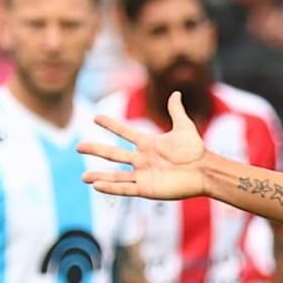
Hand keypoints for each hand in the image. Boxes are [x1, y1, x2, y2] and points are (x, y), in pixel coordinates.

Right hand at [82, 93, 207, 201]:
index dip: (111, 125)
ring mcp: (143, 175)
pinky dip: (111, 188)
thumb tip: (176, 93)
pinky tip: (97, 186)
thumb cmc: (196, 150)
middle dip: (96, 150)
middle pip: (114, 154)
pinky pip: (125, 189)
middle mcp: (142, 160)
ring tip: (83, 178)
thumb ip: (176, 111)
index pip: (125, 132)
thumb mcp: (184, 127)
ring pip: (116, 176)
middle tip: (78, 147)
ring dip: (100, 176)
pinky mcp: (147, 189)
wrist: (204, 170)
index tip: (96, 116)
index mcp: (149, 144)